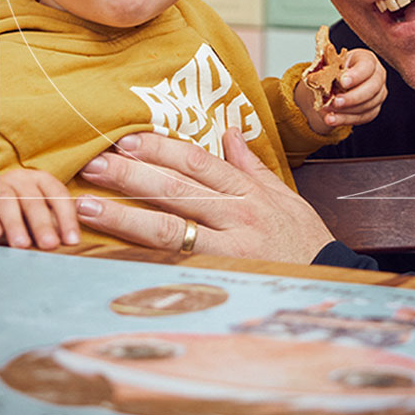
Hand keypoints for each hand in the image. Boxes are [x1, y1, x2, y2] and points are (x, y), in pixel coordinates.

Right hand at [0, 168, 79, 248]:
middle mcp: (20, 179)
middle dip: (42, 224)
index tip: (72, 241)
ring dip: (15, 224)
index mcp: (41, 180)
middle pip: (33, 200)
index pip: (58, 195)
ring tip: (22, 245)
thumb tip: (71, 242)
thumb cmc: (22, 213)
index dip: (67, 218)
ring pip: (7, 202)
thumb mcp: (41, 215)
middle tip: (49, 245)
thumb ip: (56, 224)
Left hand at [74, 130, 333, 262]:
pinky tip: (112, 250)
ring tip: (85, 205)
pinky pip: (176, 265)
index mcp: (248, 192)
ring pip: (168, 227)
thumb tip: (229, 131)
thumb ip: (251, 166)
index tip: (127, 139)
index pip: (198, 163)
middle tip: (94, 164)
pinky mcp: (221, 279)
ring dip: (123, 215)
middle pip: (176, 189)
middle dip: (132, 175)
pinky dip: (142, 257)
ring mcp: (228, 249)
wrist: (329, 283)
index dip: (161, 148)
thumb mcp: (284, 197)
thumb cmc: (302, 240)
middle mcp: (237, 216)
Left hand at [295, 48, 389, 131]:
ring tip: (328, 111)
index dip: (356, 75)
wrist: (333, 86)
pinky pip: (362, 117)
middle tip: (336, 101)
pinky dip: (345, 119)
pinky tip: (332, 119)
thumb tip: (315, 76)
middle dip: (353, 97)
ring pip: (367, 105)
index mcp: (367, 60)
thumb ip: (326, 68)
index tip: (343, 82)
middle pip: (372, 88)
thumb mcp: (329, 64)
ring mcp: (378, 94)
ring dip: (346, 111)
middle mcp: (377, 76)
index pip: (367, 66)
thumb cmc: (334, 70)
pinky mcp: (373, 110)